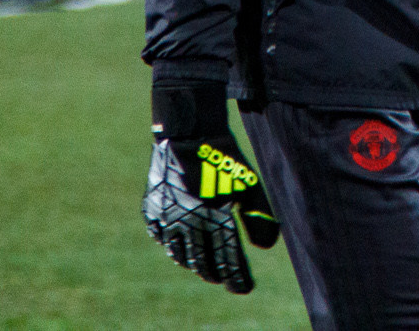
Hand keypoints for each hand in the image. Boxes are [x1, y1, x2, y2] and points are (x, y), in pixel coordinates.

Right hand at [144, 82, 280, 292]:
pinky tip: (181, 248)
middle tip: (223, 277)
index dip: (237, 277)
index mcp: (215, 216)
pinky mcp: (153, 210)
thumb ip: (258, 217)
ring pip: (180, 254)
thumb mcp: (248, 184)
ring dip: (194, 263)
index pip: (228, 258)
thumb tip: (266, 247)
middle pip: (203, 262)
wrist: (189, 131)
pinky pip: (162, 238)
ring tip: (204, 266)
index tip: (244, 288)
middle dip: (216, 273)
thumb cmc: (224, 158)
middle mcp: (189, 221)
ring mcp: (167, 217)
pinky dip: (173, 246)